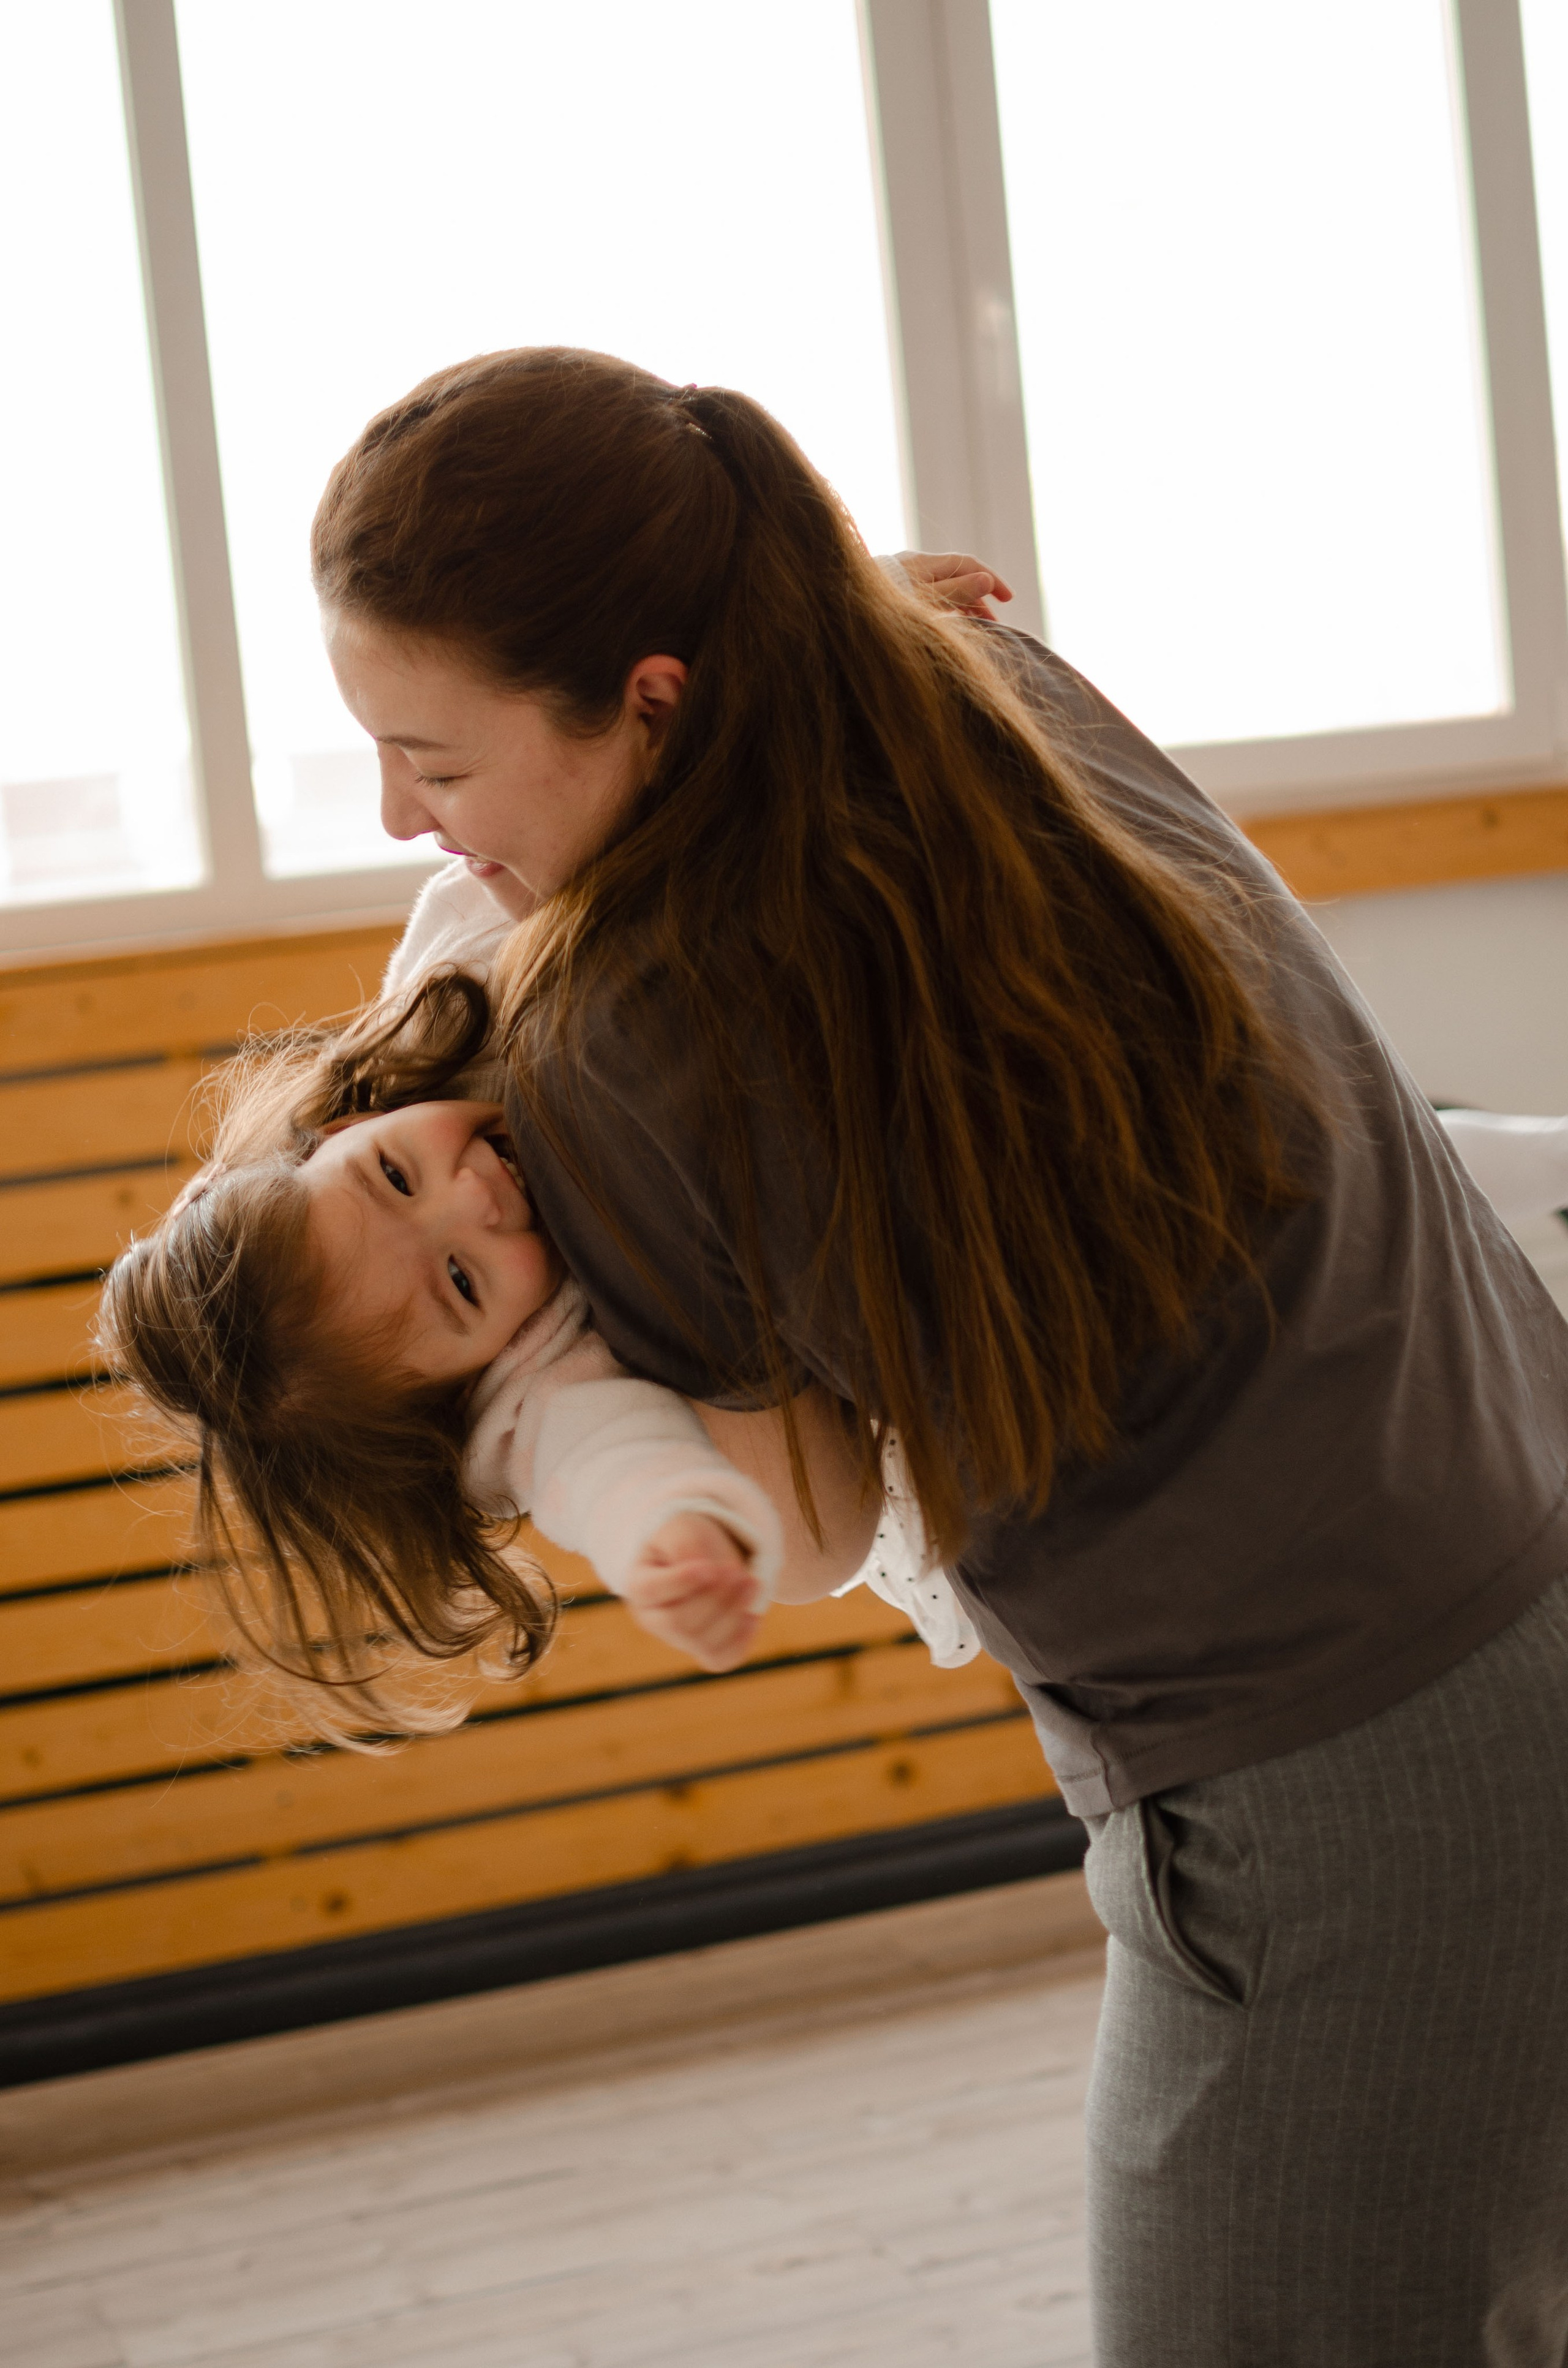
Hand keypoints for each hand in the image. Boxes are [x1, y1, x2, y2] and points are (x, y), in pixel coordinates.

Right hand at [619, 1510, 766, 1672]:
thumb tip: (705, 1572)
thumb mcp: (684, 1530)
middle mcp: (652, 1619)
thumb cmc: (688, 1542)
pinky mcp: (704, 1652)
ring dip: (733, 1613)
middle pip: (678, 1622)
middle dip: (714, 1599)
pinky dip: (741, 1640)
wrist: (706, 1559)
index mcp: (638, 1585)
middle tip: (739, 1572)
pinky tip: (752, 1616)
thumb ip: (687, 1546)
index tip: (710, 1567)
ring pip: (702, 1643)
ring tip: (753, 1583)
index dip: (680, 1582)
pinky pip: (721, 1660)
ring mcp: (678, 1641)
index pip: (650, 1591)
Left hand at [897, 550, 1014, 619]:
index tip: (1008, 598)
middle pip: (958, 577)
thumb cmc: (889, 608)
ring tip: (980, 624)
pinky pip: (931, 595)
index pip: (968, 564)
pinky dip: (947, 606)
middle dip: (979, 597)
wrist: (849, 614)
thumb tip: (987, 580)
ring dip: (965, 604)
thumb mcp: (926, 600)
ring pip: (945, 587)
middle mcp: (918, 566)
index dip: (991, 579)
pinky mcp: (900, 592)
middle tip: (995, 620)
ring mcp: (908, 578)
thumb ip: (957, 591)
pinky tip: (955, 620)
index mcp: (926, 563)